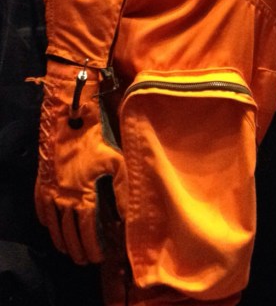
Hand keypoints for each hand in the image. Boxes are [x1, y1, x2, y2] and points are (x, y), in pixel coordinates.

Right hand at [35, 60, 125, 263]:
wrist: (67, 123)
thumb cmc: (95, 141)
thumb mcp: (116, 161)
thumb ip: (123, 189)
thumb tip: (127, 212)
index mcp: (83, 197)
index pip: (86, 231)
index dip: (92, 246)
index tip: (98, 257)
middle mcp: (64, 200)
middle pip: (68, 233)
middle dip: (77, 249)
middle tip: (84, 260)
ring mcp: (50, 193)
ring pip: (53, 225)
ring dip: (61, 240)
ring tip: (69, 250)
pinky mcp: (42, 184)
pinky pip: (41, 209)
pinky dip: (46, 221)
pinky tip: (51, 226)